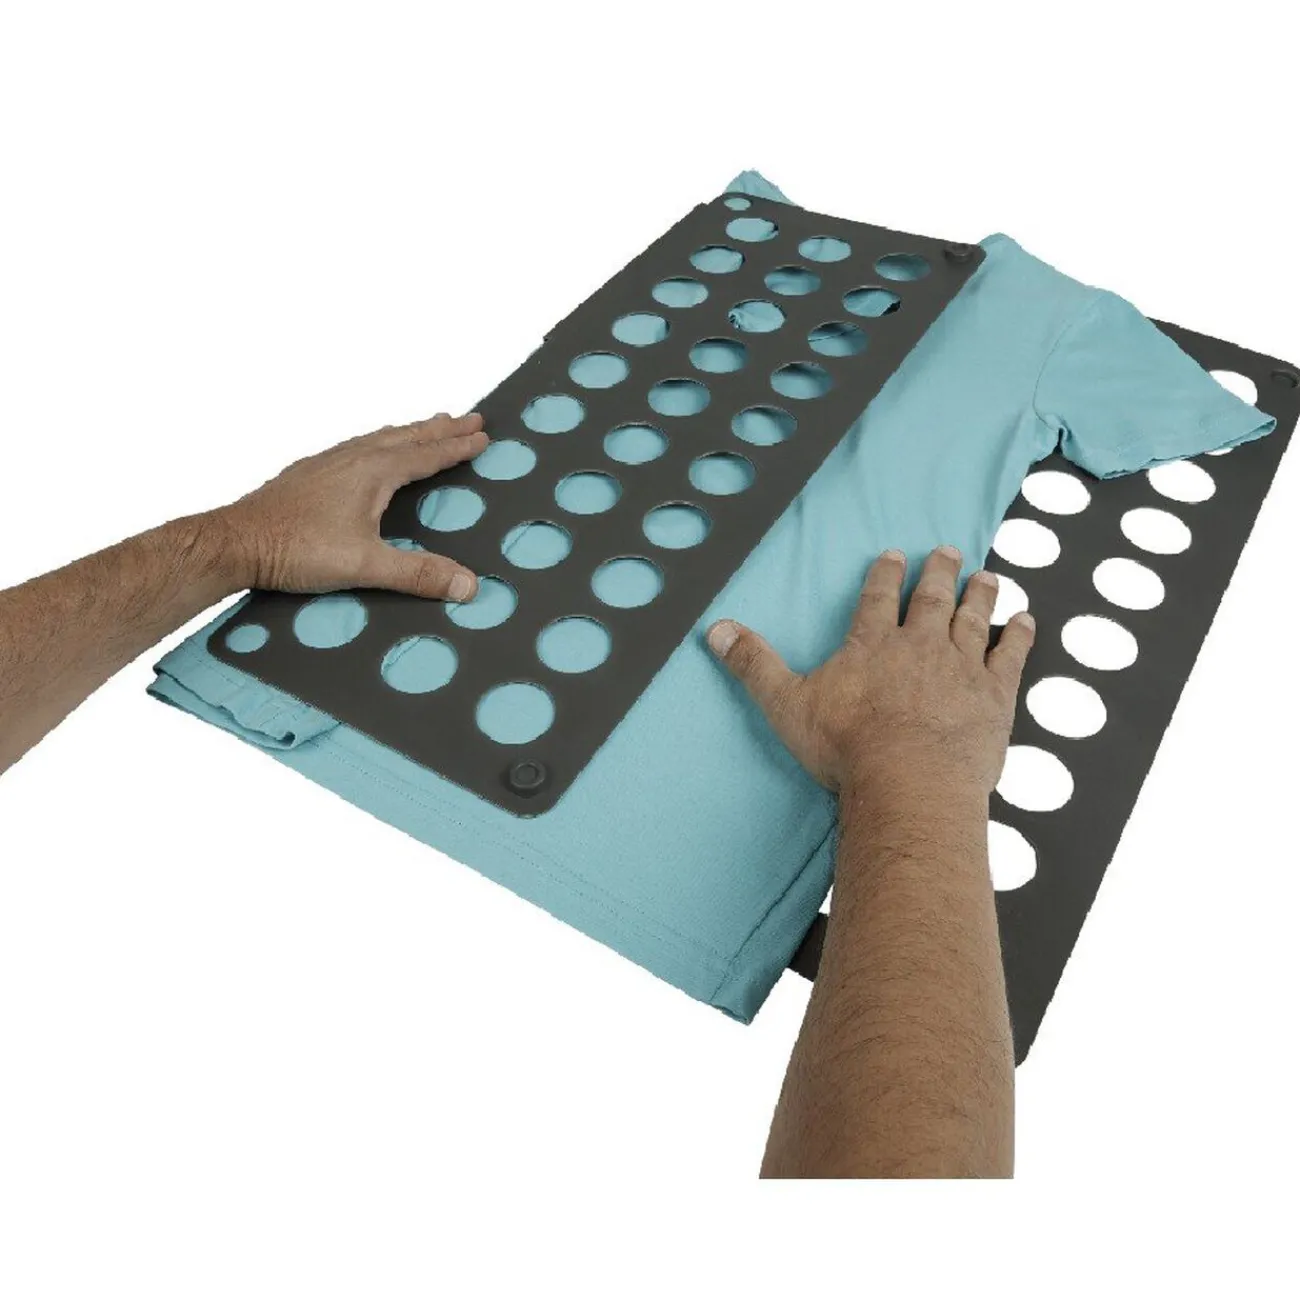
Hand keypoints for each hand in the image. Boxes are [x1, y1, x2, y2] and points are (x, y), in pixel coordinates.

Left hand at [214, 412, 488, 600]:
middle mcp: (351, 458)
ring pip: (379, 438)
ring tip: (426, 425)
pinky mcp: (308, 474)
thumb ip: (418, 573)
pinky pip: (355, 446)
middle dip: (440, 428)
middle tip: (468, 416)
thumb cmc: (294, 548)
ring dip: (409, 431)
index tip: (481, 436)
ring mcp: (326, 463)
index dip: (456, 447)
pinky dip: (377, 442)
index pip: (425, 455)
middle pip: (406, 436)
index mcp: (371, 472)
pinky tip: (369, 452)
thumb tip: (466, 583)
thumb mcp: (365, 565)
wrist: (235, 542)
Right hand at [707, 546, 1035, 796]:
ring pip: (973, 618)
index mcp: (872, 643)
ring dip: (980, 595)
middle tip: (947, 550)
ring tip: (987, 575)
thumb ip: (754, 665)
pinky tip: (1026, 620)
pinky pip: (1010, 655)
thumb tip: (715, 630)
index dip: (886, 575)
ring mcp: (961, 666)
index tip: (895, 555)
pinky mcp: (994, 694)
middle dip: (938, 572)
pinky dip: (1018, 635)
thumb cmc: (846, 746)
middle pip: (931, 598)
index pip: (879, 598)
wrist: (910, 779)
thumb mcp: (786, 703)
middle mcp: (919, 645)